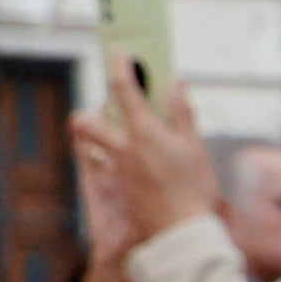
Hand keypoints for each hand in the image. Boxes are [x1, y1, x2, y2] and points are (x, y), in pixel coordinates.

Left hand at [72, 72, 218, 265]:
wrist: (179, 231)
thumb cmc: (193, 189)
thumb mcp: (196, 147)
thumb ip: (182, 112)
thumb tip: (175, 82)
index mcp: (143, 132)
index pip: (123, 88)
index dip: (119, 64)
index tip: (117, 50)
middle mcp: (121, 148)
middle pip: (84, 120)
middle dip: (88, 111)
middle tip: (105, 110)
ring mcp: (114, 170)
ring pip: (87, 145)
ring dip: (93, 136)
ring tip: (114, 136)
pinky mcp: (115, 188)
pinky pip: (102, 167)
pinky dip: (109, 160)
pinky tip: (132, 166)